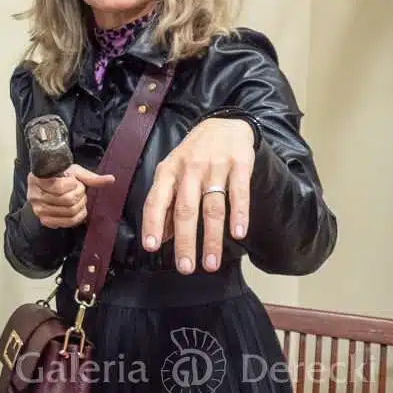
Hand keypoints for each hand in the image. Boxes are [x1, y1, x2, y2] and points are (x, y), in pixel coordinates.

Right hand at [27, 164, 115, 227]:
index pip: (60, 187)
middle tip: (80, 191)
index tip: (75, 182)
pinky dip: (77, 217)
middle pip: (67, 200)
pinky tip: (78, 210)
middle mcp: (34, 196)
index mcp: (37, 179)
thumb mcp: (73, 172)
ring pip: (69, 212)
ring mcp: (38, 210)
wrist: (48, 186)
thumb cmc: (60, 176)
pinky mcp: (44, 220)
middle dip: (80, 195)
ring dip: (80, 205)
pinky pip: (66, 223)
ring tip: (78, 199)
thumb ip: (90, 177)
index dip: (74, 185)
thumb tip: (111, 179)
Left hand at [142, 118, 254, 273]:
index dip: (153, 224)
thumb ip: (167, 204)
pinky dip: (239, 214)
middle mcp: (189, 169)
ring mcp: (214, 166)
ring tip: (210, 263)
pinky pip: (239, 193)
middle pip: (185, 209)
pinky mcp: (239, 164)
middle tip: (185, 267)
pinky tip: (238, 234)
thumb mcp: (173, 173)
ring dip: (212, 238)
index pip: (156, 200)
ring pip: (212, 207)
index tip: (152, 247)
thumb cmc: (193, 156)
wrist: (223, 124)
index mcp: (167, 171)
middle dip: (185, 241)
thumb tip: (161, 238)